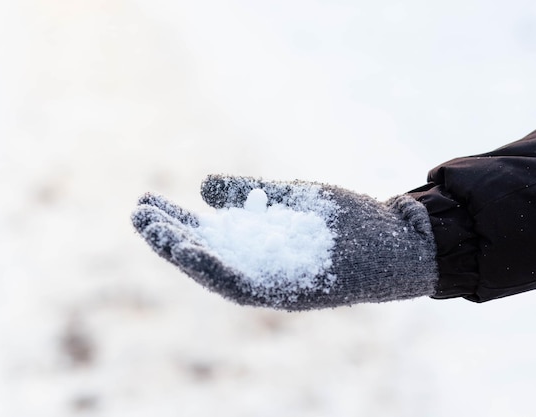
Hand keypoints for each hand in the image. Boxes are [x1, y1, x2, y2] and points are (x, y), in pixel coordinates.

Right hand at [132, 175, 437, 309]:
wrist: (397, 238)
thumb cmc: (344, 220)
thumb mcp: (288, 199)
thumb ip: (248, 195)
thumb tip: (203, 186)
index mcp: (256, 247)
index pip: (206, 237)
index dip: (173, 222)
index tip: (146, 200)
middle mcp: (259, 269)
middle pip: (204, 257)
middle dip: (169, 237)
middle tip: (138, 213)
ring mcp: (274, 284)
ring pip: (218, 275)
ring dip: (184, 255)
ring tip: (154, 231)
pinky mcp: (292, 294)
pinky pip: (246, 287)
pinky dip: (216, 270)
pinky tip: (192, 250)